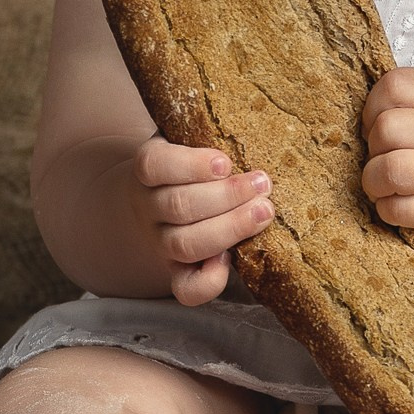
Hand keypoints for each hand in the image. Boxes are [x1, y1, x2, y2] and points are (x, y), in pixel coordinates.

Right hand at [132, 138, 272, 304]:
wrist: (161, 197)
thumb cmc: (192, 160)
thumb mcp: (191, 136)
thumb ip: (212, 133)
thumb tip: (258, 123)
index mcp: (149, 167)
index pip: (155, 165)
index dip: (191, 166)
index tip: (225, 162)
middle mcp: (149, 206)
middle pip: (178, 206)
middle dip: (226, 197)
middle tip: (263, 184)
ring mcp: (160, 242)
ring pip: (184, 244)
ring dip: (229, 229)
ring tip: (264, 212)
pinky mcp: (176, 272)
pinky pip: (185, 289)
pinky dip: (209, 281)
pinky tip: (232, 261)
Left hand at [360, 68, 413, 234]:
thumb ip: (412, 100)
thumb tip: (363, 123)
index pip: (396, 85)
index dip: (374, 103)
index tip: (378, 120)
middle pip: (387, 128)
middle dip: (373, 143)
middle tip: (384, 153)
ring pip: (390, 170)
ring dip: (373, 179)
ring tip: (383, 181)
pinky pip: (398, 210)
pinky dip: (386, 207)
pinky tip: (396, 201)